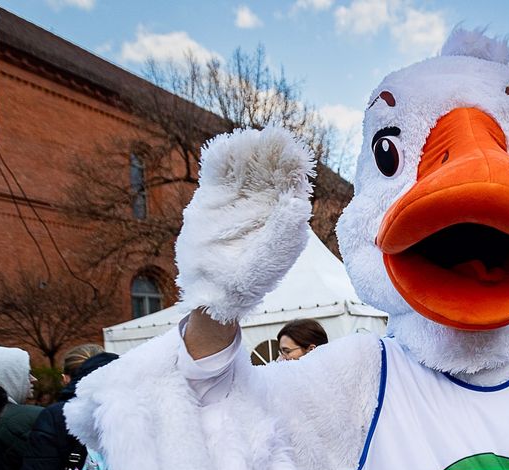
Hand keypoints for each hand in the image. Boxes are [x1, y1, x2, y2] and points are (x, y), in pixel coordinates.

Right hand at [175, 125, 313, 323]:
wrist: (208, 292)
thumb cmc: (244, 283)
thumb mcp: (265, 264)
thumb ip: (283, 236)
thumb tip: (300, 204)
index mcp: (282, 219)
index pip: (290, 187)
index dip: (294, 172)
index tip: (297, 158)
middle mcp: (262, 205)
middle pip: (270, 172)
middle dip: (274, 155)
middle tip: (277, 138)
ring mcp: (237, 198)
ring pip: (245, 168)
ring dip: (250, 151)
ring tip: (254, 138)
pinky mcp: (212, 197)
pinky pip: (218, 172)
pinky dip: (222, 158)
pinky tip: (227, 146)